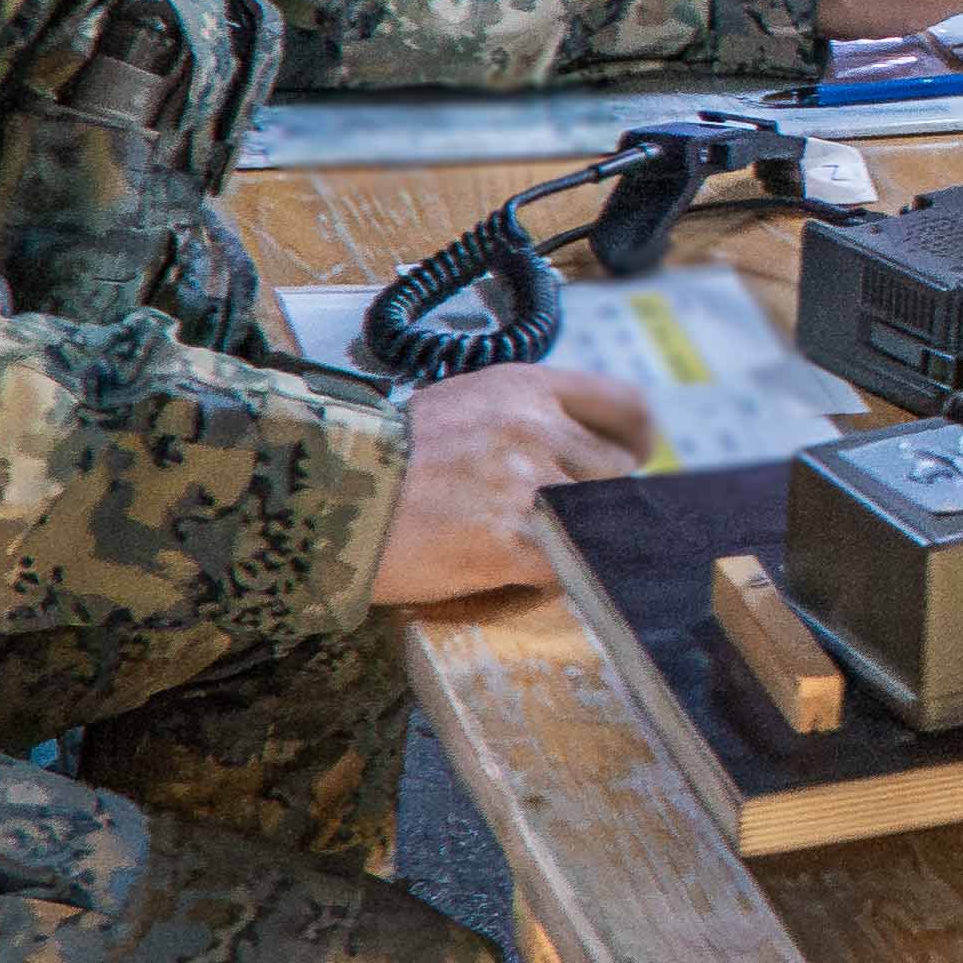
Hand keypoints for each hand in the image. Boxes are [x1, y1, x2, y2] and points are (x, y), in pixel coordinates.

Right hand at [368, 367, 656, 605]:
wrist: (325, 491)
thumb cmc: (385, 453)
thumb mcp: (461, 404)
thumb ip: (523, 419)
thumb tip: (574, 451)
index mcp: (526, 387)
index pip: (624, 405)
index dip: (637, 440)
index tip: (633, 460)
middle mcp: (536, 429)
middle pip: (618, 471)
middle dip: (604, 497)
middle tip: (573, 516)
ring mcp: (526, 486)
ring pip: (600, 518)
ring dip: (583, 536)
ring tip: (548, 545)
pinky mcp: (510, 542)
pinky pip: (569, 563)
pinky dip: (562, 574)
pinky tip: (533, 573)